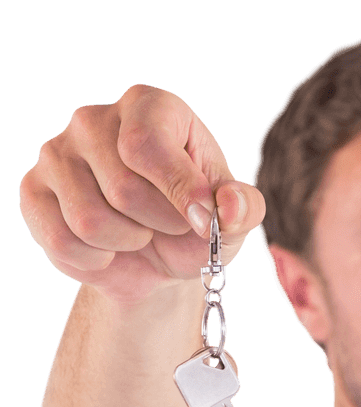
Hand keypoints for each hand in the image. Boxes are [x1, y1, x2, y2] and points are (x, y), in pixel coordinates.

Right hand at [19, 84, 264, 302]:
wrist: (157, 258)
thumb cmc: (197, 226)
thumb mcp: (232, 220)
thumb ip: (244, 209)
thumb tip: (229, 205)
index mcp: (150, 107)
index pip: (146, 145)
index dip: (178, 193)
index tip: (202, 220)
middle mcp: (93, 119)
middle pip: (122, 189)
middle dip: (158, 225)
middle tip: (168, 225)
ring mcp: (56, 153)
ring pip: (89, 221)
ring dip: (127, 244)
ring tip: (138, 234)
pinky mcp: (33, 190)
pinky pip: (62, 241)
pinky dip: (96, 261)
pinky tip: (108, 248)